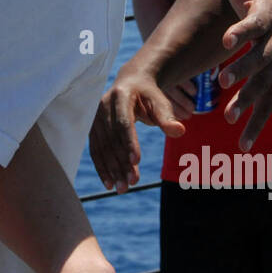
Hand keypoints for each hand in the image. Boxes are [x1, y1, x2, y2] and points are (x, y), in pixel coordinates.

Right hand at [90, 69, 194, 192]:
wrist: (130, 83)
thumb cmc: (148, 95)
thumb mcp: (160, 101)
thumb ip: (167, 117)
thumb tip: (179, 131)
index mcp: (120, 96)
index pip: (124, 123)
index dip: (129, 142)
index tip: (137, 162)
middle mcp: (103, 106)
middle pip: (112, 139)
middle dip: (121, 163)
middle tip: (131, 183)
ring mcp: (95, 117)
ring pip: (102, 148)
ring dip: (111, 169)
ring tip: (122, 188)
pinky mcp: (92, 128)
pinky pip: (95, 150)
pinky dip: (102, 168)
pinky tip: (109, 183)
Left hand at [209, 0, 271, 150]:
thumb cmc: (269, 2)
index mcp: (265, 18)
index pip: (252, 24)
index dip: (241, 31)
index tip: (227, 39)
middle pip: (260, 59)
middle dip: (244, 71)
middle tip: (224, 82)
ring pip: (265, 87)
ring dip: (248, 103)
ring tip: (229, 117)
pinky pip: (268, 107)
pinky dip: (255, 126)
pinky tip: (242, 145)